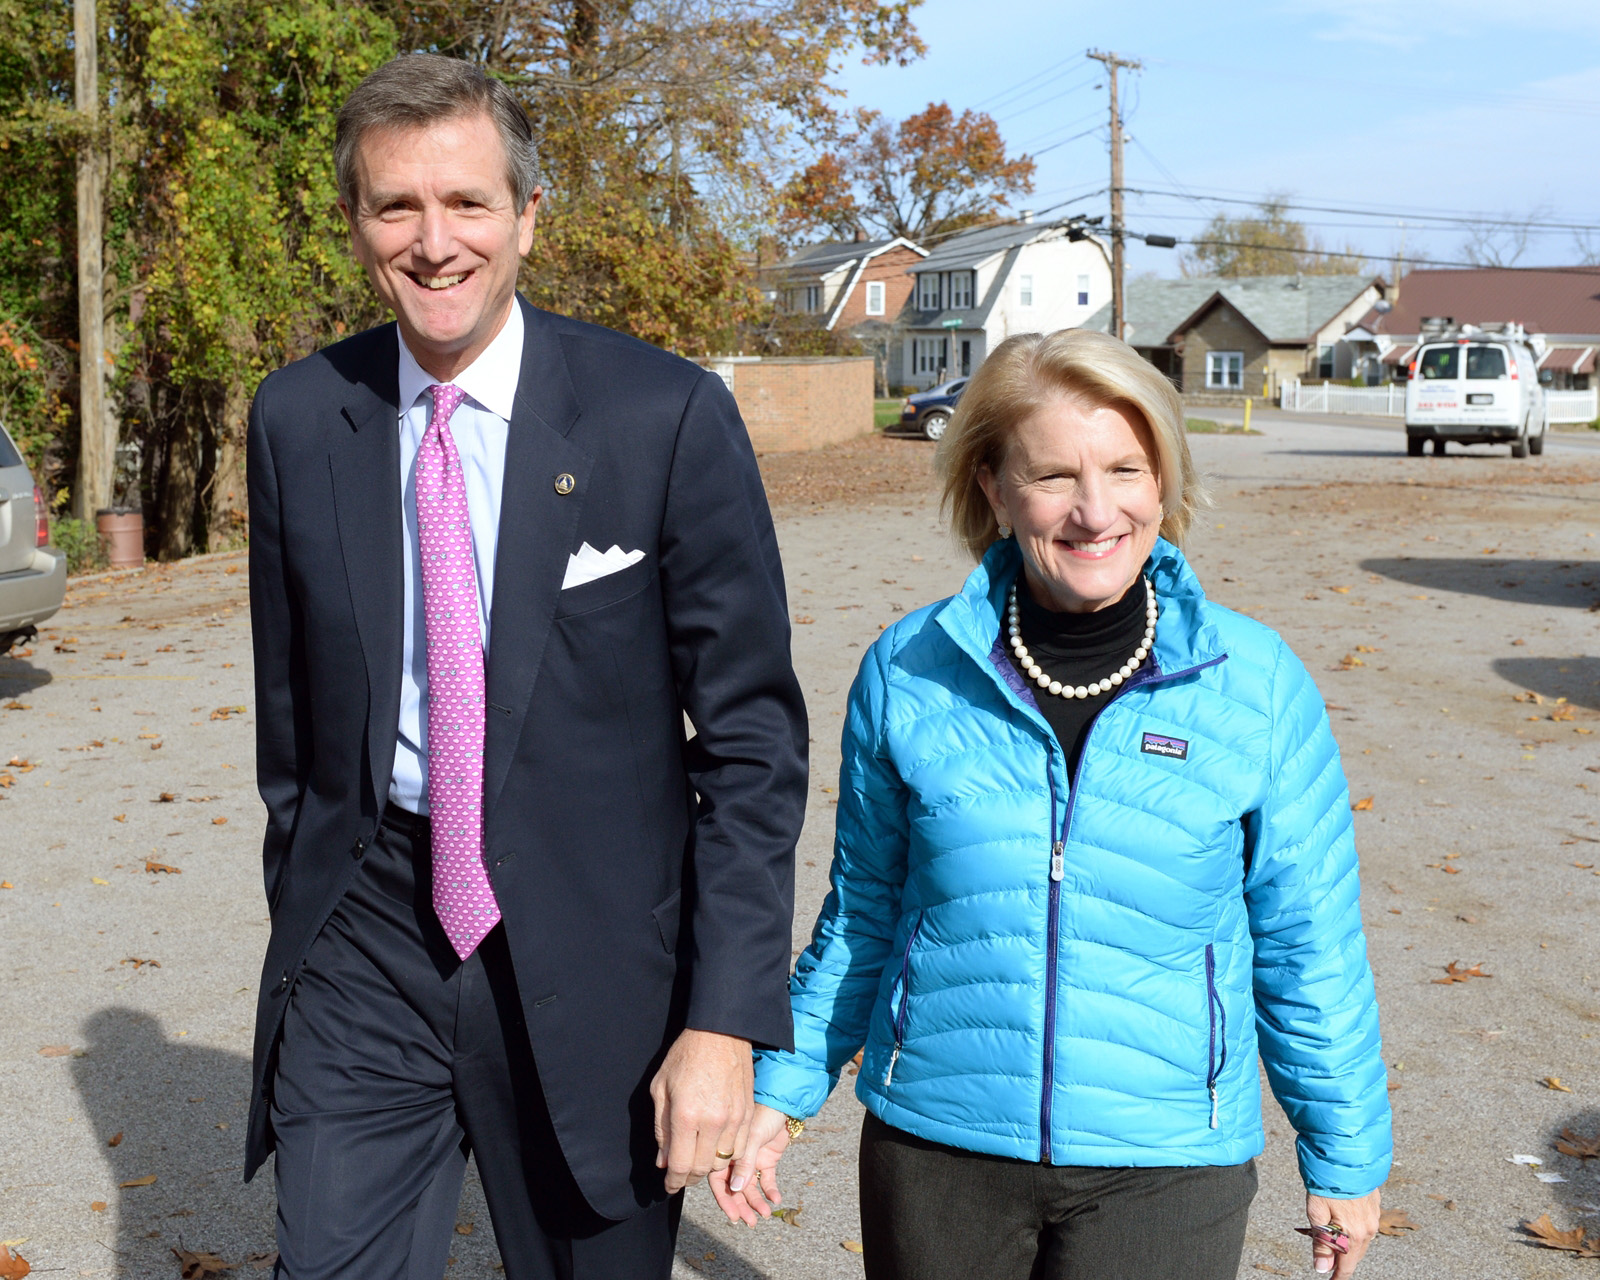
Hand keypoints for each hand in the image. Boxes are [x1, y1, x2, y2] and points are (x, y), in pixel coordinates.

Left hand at [650, 1029, 752, 1193]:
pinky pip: (740, 1148)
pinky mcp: (748, 1114)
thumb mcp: (661, 1088)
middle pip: (701, 1169)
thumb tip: (663, 1161)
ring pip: (722, 1162)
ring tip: (697, 1160)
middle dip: (688, 1178)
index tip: (668, 1186)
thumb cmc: (686, 1056)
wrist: (721, 1032)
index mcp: (686, 1115)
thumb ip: (661, 1128)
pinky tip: (716, 1149)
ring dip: (707, 1167)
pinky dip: (727, 1155)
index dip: (672, 1182)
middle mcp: (713, 1122)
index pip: (680, 1165)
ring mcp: (734, 1119)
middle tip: (680, 1175)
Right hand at [709, 1104, 791, 1225]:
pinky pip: (767, 1181)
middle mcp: (736, 1159)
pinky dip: (771, 1191)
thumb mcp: (752, 1136)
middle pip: (735, 1189)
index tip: (732, 1216)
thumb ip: (744, 1162)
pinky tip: (775, 1199)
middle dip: (742, 1207)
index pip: (719, 1181)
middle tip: (750, 1222)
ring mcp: (752, 1160)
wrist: (785, 1102)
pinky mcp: (767, 1161)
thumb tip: (736, 1189)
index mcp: (725, 1151)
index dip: (724, 1200)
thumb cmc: (764, 1112)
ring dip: (756, 1202)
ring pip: (751, 1188)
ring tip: (765, 1215)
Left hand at [1305, 1189, 1380, 1276]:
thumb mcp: (1316, 1213)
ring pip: (1361, 1239)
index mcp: (1354, 1235)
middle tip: (1328, 1264)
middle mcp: (1368, 1228)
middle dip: (1342, 1260)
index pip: (1346, 1265)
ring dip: (1348, 1244)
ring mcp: (1373, 1215)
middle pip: (1355, 1254)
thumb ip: (1321, 1243)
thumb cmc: (1327, 1181)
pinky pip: (1365, 1225)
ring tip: (1333, 1243)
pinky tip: (1344, 1223)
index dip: (1338, 1276)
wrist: (1345, 1154)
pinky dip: (1354, 1229)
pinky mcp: (1374, 1204)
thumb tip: (1322, 1268)